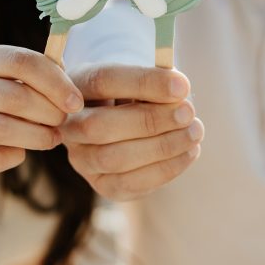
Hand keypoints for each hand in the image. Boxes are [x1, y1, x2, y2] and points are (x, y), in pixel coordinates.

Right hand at [0, 45, 83, 179]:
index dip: (54, 82)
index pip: (19, 61)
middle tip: (63, 122)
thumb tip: (71, 91)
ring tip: (51, 139)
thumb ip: (44, 73)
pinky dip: (12, 157)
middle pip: (11, 96)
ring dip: (35, 136)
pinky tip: (20, 152)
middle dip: (47, 112)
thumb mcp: (16, 76)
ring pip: (0, 129)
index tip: (76, 102)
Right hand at [61, 63, 203, 200]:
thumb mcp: (140, 79)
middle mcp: (69, 126)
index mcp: (77, 86)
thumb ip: (155, 81)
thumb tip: (179, 90)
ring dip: (162, 147)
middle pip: (100, 125)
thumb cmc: (132, 95)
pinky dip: (165, 169)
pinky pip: (131, 184)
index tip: (181, 86)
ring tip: (194, 132)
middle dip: (150, 120)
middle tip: (188, 112)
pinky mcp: (102, 185)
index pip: (104, 81)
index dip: (144, 83)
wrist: (121, 123)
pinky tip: (189, 152)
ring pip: (114, 158)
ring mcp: (81, 159)